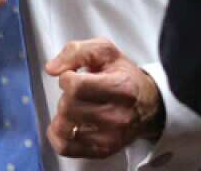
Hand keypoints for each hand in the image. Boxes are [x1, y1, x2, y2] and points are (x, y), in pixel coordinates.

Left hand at [45, 39, 164, 158]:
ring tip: (75, 108)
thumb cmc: (125, 77)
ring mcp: (110, 137)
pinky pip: (65, 147)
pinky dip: (58, 135)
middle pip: (68, 107)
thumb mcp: (106, 52)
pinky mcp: (102, 151)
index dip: (67, 78)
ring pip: (64, 128)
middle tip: (76, 93)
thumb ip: (76, 51)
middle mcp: (118, 115)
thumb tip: (52, 69)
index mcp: (121, 87)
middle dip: (65, 96)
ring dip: (62, 115)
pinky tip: (68, 124)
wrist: (148, 105)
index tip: (74, 77)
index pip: (76, 86)